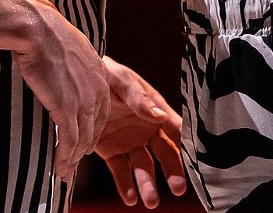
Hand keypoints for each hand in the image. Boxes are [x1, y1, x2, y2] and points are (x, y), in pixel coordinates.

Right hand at [2, 0, 112, 186]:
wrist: (37, 29)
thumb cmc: (47, 33)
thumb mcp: (71, 50)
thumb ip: (75, 66)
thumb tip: (64, 70)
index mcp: (101, 76)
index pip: (100, 113)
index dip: (90, 131)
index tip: (83, 144)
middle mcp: (98, 91)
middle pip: (93, 129)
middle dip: (84, 149)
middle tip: (74, 163)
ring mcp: (83, 101)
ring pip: (82, 140)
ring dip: (73, 160)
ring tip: (64, 173)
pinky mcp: (66, 108)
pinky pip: (69, 141)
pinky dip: (64, 158)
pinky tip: (59, 168)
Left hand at [94, 55, 186, 207]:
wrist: (76, 80)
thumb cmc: (104, 73)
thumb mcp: (120, 79)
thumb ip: (138, 98)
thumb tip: (159, 116)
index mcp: (154, 109)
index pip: (175, 129)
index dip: (187, 144)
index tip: (197, 162)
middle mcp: (146, 129)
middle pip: (165, 154)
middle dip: (173, 171)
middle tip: (178, 189)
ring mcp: (130, 141)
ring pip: (144, 167)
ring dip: (148, 185)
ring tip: (151, 201)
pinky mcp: (111, 151)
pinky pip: (121, 171)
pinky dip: (126, 185)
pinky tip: (130, 198)